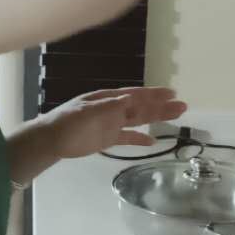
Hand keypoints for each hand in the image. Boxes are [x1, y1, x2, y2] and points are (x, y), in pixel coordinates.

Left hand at [45, 87, 187, 160]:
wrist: (51, 140)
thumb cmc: (68, 122)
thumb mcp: (87, 112)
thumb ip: (109, 107)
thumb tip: (130, 98)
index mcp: (109, 99)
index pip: (136, 95)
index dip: (154, 94)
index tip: (172, 93)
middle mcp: (114, 109)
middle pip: (142, 107)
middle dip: (162, 106)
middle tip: (183, 106)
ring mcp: (112, 124)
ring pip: (139, 120)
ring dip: (156, 118)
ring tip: (176, 117)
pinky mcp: (108, 139)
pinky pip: (127, 138)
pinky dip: (140, 139)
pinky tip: (153, 141)